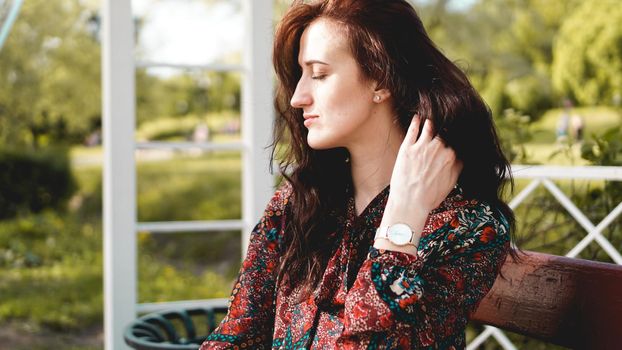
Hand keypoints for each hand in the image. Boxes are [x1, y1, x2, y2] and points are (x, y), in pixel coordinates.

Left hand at [380, 115, 462, 231]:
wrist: (410, 204)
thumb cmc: (430, 196)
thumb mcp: (450, 183)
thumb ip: (458, 167)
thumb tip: (462, 156)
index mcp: (451, 156)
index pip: (455, 138)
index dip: (454, 133)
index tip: (453, 129)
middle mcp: (439, 148)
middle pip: (444, 129)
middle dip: (444, 124)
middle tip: (443, 118)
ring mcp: (422, 147)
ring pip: (430, 125)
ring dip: (431, 119)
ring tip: (430, 114)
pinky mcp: (407, 148)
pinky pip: (414, 128)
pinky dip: (416, 120)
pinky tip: (417, 116)